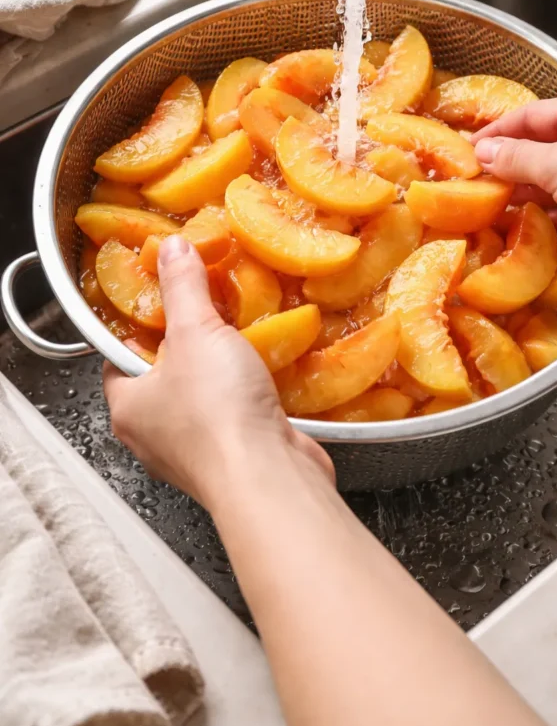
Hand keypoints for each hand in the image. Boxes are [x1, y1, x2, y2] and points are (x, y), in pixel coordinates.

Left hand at [103, 236, 333, 506]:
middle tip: (208, 312)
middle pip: (163, 376)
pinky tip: (265, 371)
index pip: (119, 358)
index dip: (138, 326)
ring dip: (221, 370)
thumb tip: (171, 248)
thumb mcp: (195, 331)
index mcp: (127, 408)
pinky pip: (234, 415)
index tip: (161, 300)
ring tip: (240, 334)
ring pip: (201, 397)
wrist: (269, 478)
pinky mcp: (234, 459)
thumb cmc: (217, 413)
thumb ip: (182, 287)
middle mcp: (154, 436)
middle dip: (187, 345)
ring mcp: (194, 452)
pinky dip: (247, 393)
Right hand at [473, 97, 556, 285]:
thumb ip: (519, 158)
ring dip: (531, 192)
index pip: (534, 114)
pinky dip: (553, 215)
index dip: (500, 130)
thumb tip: (485, 152)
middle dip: (513, 164)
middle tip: (480, 181)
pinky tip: (536, 225)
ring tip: (500, 205)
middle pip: (546, 147)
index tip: (470, 149)